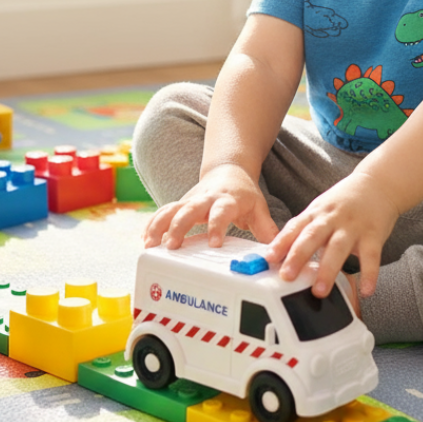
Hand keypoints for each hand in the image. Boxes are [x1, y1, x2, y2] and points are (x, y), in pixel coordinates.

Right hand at [143, 164, 279, 249]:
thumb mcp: (258, 208)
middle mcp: (205, 199)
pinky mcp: (180, 203)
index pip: (221, 212)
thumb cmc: (244, 194)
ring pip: (171, 209)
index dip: (217, 226)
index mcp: (226, 200)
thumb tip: (277, 251)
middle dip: (179, 227)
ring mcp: (190, 200)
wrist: (229, 170)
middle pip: (189, 209)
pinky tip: (145, 239)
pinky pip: (163, 212)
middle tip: (172, 246)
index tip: (214, 244)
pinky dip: (152, 224)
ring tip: (149, 245)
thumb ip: (266, 228)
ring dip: (159, 226)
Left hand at [265, 171, 397, 298]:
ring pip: (338, 248)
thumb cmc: (344, 201)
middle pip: (312, 236)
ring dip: (328, 270)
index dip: (281, 242)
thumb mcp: (321, 210)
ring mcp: (353, 226)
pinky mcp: (373, 234)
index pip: (295, 227)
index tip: (269, 258)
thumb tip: (282, 255)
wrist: (377, 183)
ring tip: (320, 291)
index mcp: (316, 213)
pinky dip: (369, 274)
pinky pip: (371, 256)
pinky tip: (366, 291)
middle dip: (298, 256)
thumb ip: (305, 230)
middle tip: (287, 276)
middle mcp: (332, 218)